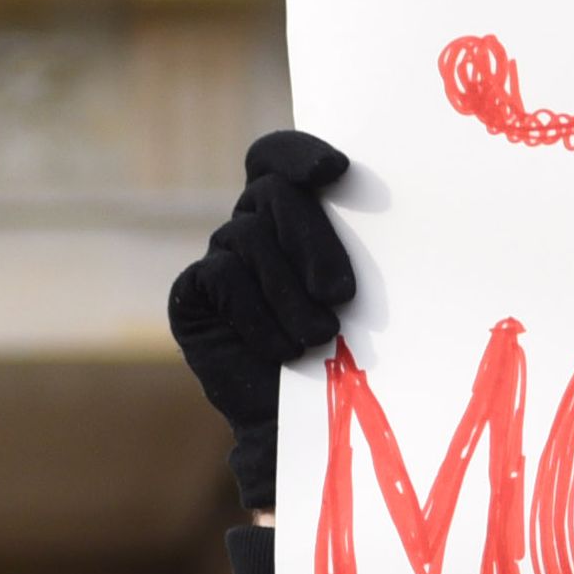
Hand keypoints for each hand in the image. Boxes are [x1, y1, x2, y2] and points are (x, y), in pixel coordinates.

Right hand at [164, 133, 355, 513]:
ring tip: (319, 338)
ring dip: (290, 293)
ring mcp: (219, 255)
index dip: (299, 153)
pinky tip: (282, 351)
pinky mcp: (192, 292)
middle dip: (312, 240)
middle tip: (340, 294)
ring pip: (248, 237)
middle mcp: (251, 224)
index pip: (279, 156)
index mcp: (292, 211)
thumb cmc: (345, 352)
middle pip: (273, 193)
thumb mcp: (362, 295)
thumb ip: (360, 246)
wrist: (302, 421)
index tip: (335, 173)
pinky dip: (258, 315)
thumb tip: (380, 210)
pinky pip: (223, 277)